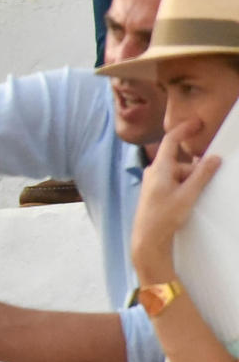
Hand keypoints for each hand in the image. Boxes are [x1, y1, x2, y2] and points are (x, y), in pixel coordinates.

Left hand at [132, 120, 221, 270]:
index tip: (197, 122)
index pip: (171, 141)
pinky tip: (187, 201)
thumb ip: (202, 175)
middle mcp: (154, 171)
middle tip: (202, 187)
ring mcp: (153, 182)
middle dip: (195, 171)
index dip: (184, 129)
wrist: (147, 238)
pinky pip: (174, 182)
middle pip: (180, 162)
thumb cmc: (164, 216)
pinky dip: (184, 187)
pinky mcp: (155, 192)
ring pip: (179, 174)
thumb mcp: (188, 195)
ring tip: (191, 200)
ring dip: (190, 182)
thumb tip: (214, 158)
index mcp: (159, 168)